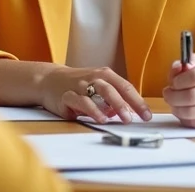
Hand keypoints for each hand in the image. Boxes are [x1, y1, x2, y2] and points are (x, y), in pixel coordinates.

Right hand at [36, 66, 151, 124]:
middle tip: (137, 118)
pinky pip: (82, 102)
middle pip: (115, 88)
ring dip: (115, 105)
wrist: (48, 80)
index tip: (147, 115)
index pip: (126, 87)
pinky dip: (93, 110)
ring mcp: (80, 86)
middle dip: (128, 103)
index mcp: (105, 75)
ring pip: (101, 92)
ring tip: (124, 119)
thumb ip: (112, 100)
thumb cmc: (77, 85)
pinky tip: (101, 119)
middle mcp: (94, 78)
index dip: (138, 101)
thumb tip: (126, 112)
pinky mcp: (67, 96)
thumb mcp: (97, 88)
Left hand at [162, 54, 194, 128]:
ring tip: (173, 102)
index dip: (178, 81)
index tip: (173, 82)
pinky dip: (183, 117)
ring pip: (190, 112)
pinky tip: (183, 109)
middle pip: (191, 96)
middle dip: (173, 96)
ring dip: (175, 108)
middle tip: (168, 93)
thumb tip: (177, 67)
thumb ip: (185, 63)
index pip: (194, 76)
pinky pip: (193, 123)